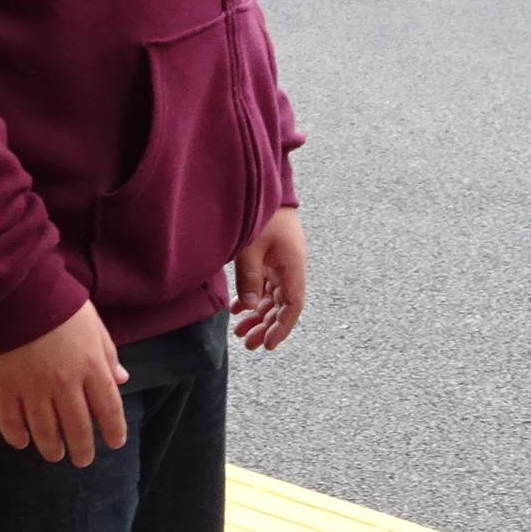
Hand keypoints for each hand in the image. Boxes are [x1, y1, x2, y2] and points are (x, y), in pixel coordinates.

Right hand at [0, 303, 126, 465]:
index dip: (113, 430)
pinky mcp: (3, 389)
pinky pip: (10, 422)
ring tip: (55, 456)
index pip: (108, 409)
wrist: (16, 292)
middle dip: (83, 449)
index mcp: (91, 367)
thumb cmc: (60, 304)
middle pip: (77, 428)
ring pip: (44, 431)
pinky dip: (17, 437)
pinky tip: (22, 443)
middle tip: (83, 460)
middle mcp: (65, 385)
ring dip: (51, 448)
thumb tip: (122, 380)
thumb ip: (108, 355)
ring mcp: (32, 390)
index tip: (115, 443)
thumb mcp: (94, 325)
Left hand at [233, 205, 306, 350]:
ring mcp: (282, 262)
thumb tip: (246, 308)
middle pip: (282, 305)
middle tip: (248, 344)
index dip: (282, 328)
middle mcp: (291, 267)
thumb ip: (249, 279)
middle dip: (266, 326)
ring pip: (272, 297)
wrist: (266, 186)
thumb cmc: (261, 214)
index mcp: (293, 265)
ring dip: (258, 314)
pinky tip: (237, 309)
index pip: (293, 306)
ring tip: (240, 331)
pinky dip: (252, 298)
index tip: (268, 345)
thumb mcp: (250, 248)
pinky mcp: (272, 257)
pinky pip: (265, 285)